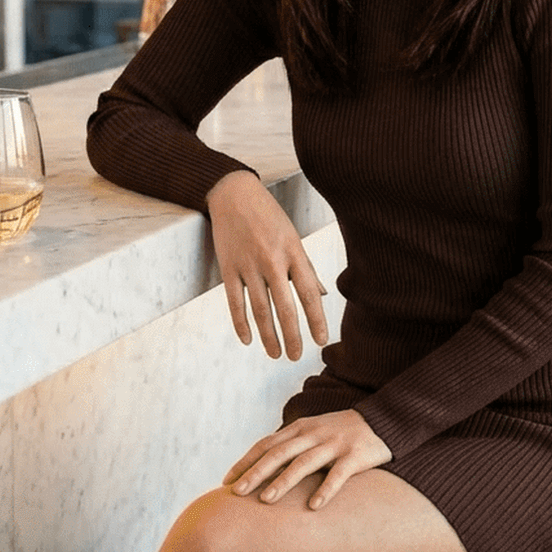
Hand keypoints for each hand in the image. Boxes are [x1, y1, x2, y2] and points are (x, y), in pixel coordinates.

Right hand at [206, 169, 329, 360]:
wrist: (234, 194)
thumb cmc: (269, 215)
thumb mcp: (293, 236)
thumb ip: (306, 267)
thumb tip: (323, 294)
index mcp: (294, 252)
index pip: (309, 293)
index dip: (316, 320)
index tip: (321, 340)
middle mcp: (272, 261)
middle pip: (284, 308)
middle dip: (292, 336)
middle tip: (296, 357)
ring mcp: (248, 265)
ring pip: (260, 310)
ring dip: (268, 336)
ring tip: (275, 354)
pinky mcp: (228, 267)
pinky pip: (234, 302)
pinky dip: (241, 324)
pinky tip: (247, 340)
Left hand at [224, 409, 392, 509]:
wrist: (383, 421)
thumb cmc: (341, 433)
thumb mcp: (313, 433)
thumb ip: (290, 446)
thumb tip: (260, 469)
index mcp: (301, 428)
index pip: (267, 444)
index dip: (246, 461)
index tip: (227, 481)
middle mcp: (314, 434)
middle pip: (279, 453)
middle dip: (255, 472)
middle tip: (236, 493)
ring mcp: (335, 444)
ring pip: (304, 463)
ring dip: (283, 481)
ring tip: (265, 500)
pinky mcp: (356, 455)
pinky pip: (339, 475)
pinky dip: (326, 489)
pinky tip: (314, 506)